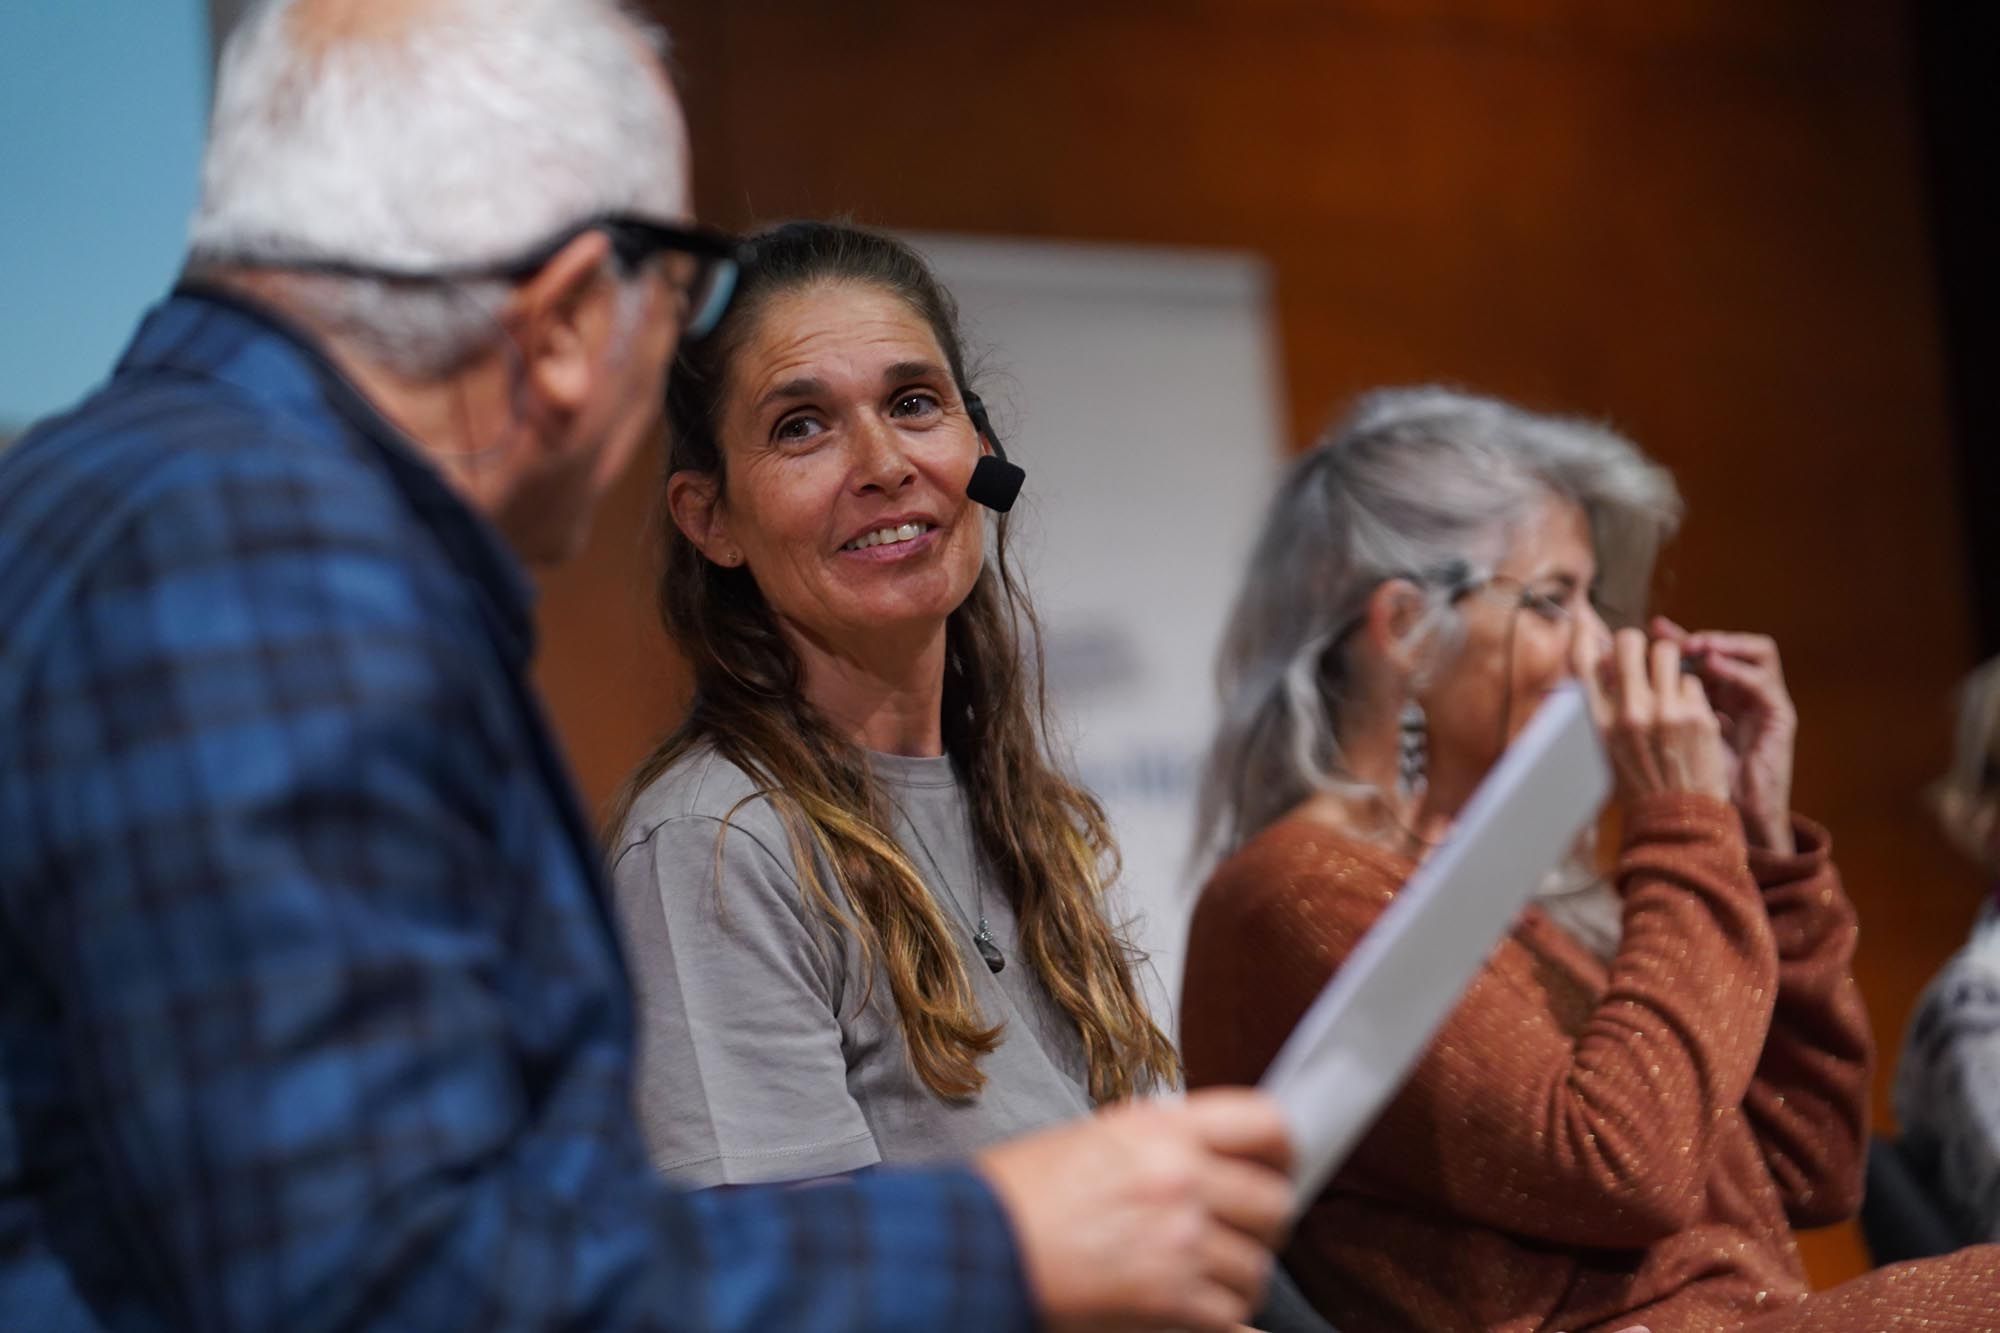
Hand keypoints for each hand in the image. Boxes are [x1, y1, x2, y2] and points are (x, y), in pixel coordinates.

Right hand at [976, 1089, 1293, 1331]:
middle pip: (1275, 1203)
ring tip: (1202, 1276)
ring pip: (1256, 1268)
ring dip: (1238, 1277)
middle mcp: (1181, 1179)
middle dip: (1264, 1223)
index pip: (1265, 1123)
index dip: (1285, 1148)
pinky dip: (1223, 1319)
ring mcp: (1180, 1242)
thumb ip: (1164, 1142)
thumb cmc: (1021, 1193)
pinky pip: (1233, 1316)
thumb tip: (1212, 1157)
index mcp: (1163, 1129)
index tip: (1281, 1164)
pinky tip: (1199, 1310)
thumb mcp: (1098, 1137)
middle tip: (1240, 1231)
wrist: (978, 1243)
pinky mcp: (1171, 1301)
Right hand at [1578, 627, 1728, 803]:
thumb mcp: (1607, 748)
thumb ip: (1604, 708)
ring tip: (1671, 686)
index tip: (1584, 620)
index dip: (1584, 634)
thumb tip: (1607, 665)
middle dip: (1638, 644)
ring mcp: (1666, 712)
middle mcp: (1629, 712)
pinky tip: (1690, 716)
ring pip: (1667, 653)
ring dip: (1669, 664)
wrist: (1677, 821)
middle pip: (1630, 642)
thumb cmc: (1639, 786)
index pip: (1583, 661)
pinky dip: (1692, 693)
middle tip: (1643, 657)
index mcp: (1599, 722)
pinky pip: (1694, 682)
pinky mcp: (1697, 716)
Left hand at [1651, 618, 1796, 853]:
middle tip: (1668, 633)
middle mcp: (1742, 695)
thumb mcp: (1661, 735)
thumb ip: (1647, 701)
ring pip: (1757, 651)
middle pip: (1726, 647)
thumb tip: (1610, 666)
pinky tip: (1711, 665)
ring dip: (1723, 642)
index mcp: (1714, 698)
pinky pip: (1763, 680)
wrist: (1717, 823)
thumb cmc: (1685, 783)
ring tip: (1695, 645)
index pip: (1700, 655)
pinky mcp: (1780, 717)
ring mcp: (1765, 704)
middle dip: (1697, 636)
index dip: (1674, 639)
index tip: (1649, 629)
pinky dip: (1737, 668)